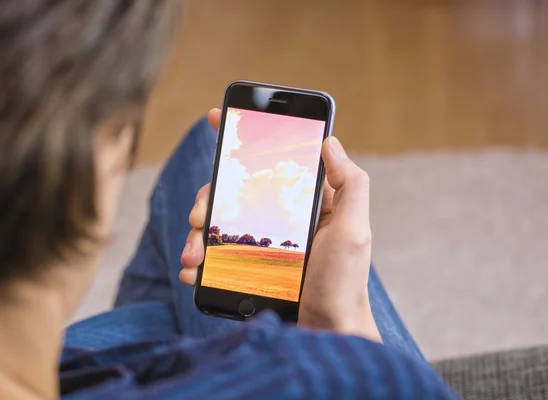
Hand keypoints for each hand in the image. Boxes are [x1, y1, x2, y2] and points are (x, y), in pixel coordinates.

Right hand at [181, 109, 379, 340]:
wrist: (325, 332)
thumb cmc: (343, 284)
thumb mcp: (354, 231)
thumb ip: (350, 185)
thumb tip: (329, 141)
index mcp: (304, 202)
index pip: (273, 161)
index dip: (244, 138)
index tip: (217, 119)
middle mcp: (279, 218)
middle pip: (233, 192)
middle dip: (208, 197)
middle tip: (199, 215)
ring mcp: (260, 244)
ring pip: (217, 224)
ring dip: (195, 235)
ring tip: (192, 257)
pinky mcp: (246, 268)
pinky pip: (215, 255)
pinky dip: (198, 260)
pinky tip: (192, 271)